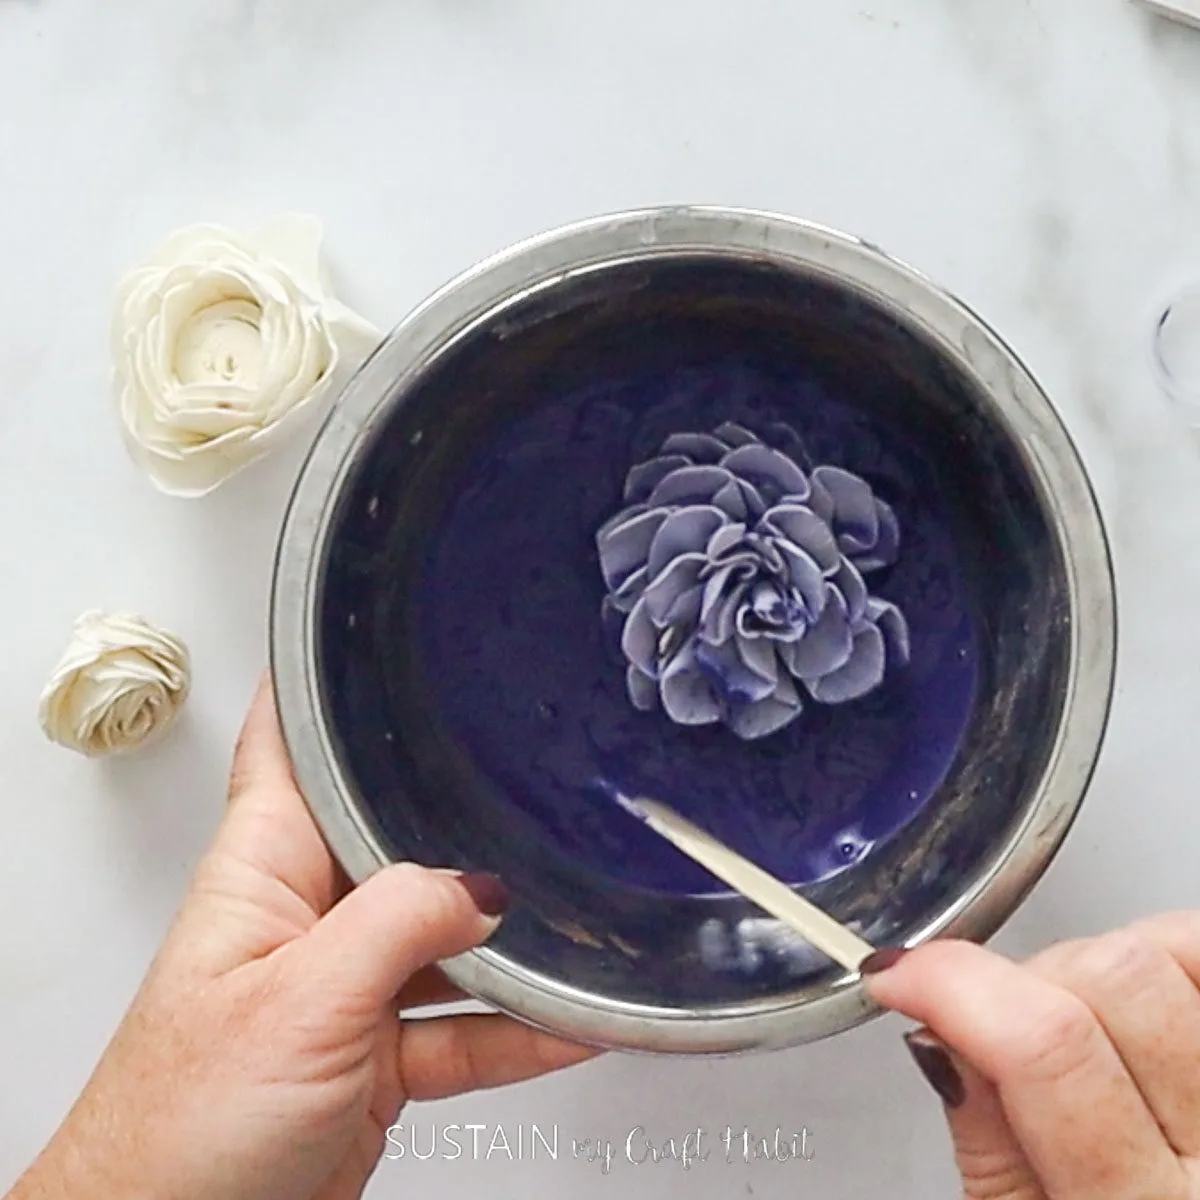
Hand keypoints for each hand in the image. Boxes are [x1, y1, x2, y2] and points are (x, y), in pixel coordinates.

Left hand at [12, 679, 595, 1199]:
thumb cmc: (177, 1126)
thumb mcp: (302, 1002)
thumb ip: (399, 925)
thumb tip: (482, 885)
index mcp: (265, 867)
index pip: (289, 743)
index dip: (322, 680)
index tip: (373, 628)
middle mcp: (308, 911)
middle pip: (398, 834)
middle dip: (463, 811)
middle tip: (533, 778)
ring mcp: (347, 982)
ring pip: (446, 934)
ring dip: (511, 936)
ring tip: (582, 919)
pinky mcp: (378, 1049)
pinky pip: (466, 1022)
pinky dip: (519, 1025)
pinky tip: (571, 1020)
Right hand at [863, 921, 1199, 1198]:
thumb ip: (987, 1143)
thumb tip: (937, 1027)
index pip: (1045, 1047)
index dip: (951, 982)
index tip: (901, 973)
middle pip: (1111, 976)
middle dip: (1029, 977)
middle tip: (1005, 1020)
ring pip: (1169, 948)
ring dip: (1098, 963)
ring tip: (1085, 1017)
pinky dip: (1166, 953)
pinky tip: (1145, 1001)